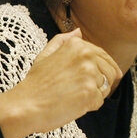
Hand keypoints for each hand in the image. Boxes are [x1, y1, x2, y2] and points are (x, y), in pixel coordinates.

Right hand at [0, 28, 121, 137]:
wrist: (26, 105)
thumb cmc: (35, 83)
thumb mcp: (45, 54)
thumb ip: (62, 41)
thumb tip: (78, 31)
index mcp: (77, 45)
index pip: (104, 56)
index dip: (106, 68)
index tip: (108, 76)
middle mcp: (86, 56)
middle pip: (110, 72)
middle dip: (101, 83)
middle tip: (81, 90)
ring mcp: (89, 74)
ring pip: (105, 87)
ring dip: (94, 94)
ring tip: (74, 96)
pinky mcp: (91, 93)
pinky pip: (99, 101)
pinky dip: (89, 106)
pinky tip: (73, 104)